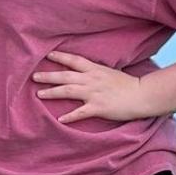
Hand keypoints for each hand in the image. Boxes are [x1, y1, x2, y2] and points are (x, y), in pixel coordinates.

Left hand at [32, 51, 149, 123]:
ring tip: (39, 94)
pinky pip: (80, 112)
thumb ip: (95, 72)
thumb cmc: (127, 84)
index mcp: (95, 69)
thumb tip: (84, 72)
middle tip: (34, 76)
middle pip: (66, 76)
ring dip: (53, 92)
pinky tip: (60, 119)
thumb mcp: (109, 72)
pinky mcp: (98, 107)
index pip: (74, 60)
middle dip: (49, 75)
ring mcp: (94, 93)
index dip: (60, 57)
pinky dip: (70, 116)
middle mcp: (92, 79)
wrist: (141, 94)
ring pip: (69, 90)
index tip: (47, 55)